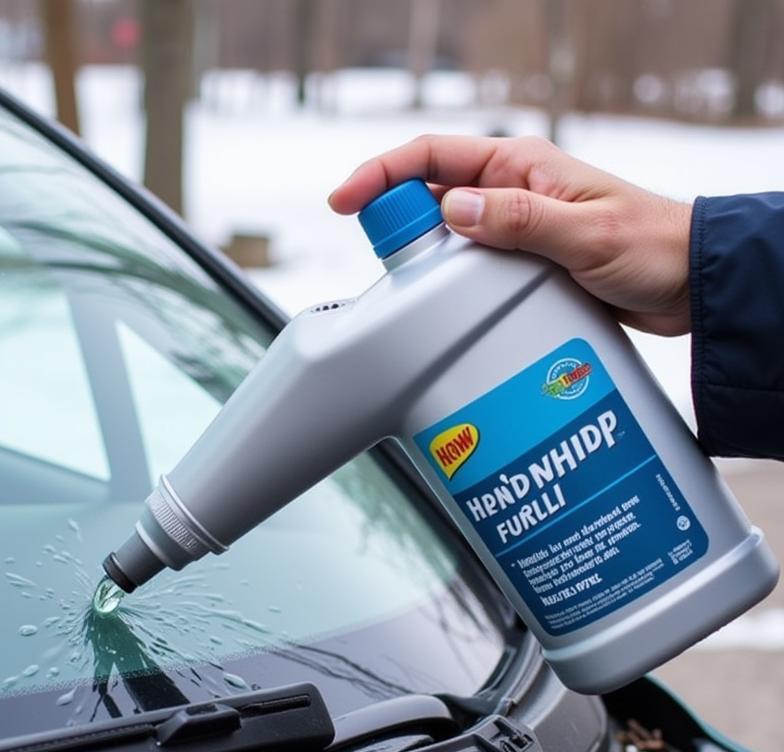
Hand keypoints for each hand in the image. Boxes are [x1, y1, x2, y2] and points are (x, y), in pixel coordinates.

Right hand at [329, 135, 691, 335]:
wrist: (688, 284)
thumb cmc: (650, 245)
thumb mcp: (583, 234)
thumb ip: (519, 221)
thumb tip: (453, 213)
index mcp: (520, 166)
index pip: (433, 157)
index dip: (382, 175)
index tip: (345, 200)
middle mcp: (511, 193)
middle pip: (428, 199)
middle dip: (395, 226)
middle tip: (383, 264)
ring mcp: (514, 229)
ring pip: (445, 240)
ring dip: (423, 262)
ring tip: (412, 293)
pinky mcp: (521, 264)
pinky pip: (469, 270)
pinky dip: (449, 287)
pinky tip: (447, 311)